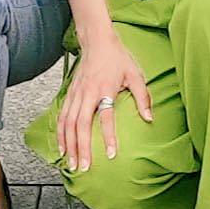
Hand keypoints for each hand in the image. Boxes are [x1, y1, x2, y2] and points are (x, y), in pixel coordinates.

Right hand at [54, 38, 150, 163]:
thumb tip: (149, 118)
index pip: (106, 117)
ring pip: (68, 123)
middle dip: (81, 148)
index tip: (111, 154)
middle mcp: (87, 93)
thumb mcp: (135, 74)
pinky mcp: (69, 94)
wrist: (97, 41)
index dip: (109, 136)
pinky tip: (62, 147)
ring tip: (71, 163)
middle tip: (84, 167)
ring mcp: (75, 94)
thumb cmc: (117, 58)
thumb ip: (142, 97)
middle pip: (81, 125)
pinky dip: (60, 134)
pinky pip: (61, 117)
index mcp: (104, 88)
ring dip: (69, 145)